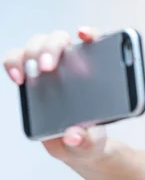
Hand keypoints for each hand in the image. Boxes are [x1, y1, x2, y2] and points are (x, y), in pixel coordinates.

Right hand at [3, 26, 108, 163]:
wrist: (76, 146)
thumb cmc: (89, 138)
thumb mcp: (91, 142)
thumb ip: (85, 139)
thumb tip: (73, 135)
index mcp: (95, 74)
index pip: (96, 43)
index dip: (90, 33)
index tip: (83, 34)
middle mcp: (72, 65)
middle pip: (60, 39)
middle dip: (51, 47)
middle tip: (48, 67)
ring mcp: (50, 69)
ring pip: (37, 43)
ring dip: (30, 52)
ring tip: (29, 74)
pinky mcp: (32, 77)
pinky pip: (16, 59)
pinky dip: (12, 63)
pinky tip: (17, 77)